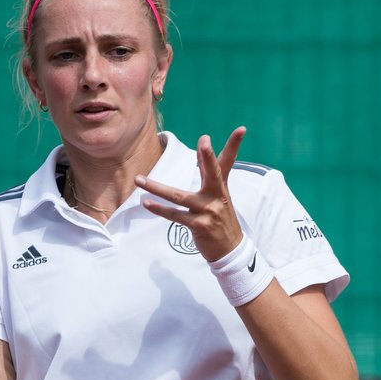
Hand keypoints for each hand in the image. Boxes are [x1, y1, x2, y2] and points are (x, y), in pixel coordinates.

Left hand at [135, 127, 246, 262]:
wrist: (230, 250)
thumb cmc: (221, 219)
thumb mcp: (219, 195)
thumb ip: (210, 172)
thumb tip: (203, 148)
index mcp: (222, 187)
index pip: (228, 162)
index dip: (234, 145)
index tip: (241, 129)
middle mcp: (217, 197)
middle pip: (213, 173)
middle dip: (208, 158)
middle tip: (205, 142)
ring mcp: (208, 211)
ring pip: (178, 197)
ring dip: (156, 188)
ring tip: (139, 180)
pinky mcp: (199, 226)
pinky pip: (175, 216)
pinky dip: (160, 210)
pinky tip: (147, 203)